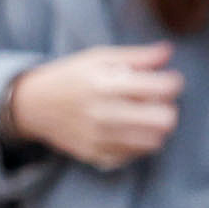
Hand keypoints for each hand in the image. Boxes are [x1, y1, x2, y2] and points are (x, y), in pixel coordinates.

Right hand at [7, 42, 181, 169]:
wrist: (35, 106)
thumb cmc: (72, 76)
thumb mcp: (100, 57)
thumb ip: (137, 56)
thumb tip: (169, 51)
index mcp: (105, 84)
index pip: (161, 88)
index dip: (173, 82)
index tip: (169, 79)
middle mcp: (104, 114)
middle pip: (164, 120)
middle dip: (169, 108)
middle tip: (159, 101)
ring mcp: (100, 139)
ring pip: (154, 141)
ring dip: (157, 127)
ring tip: (146, 115)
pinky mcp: (97, 156)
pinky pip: (136, 155)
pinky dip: (140, 142)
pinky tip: (131, 129)